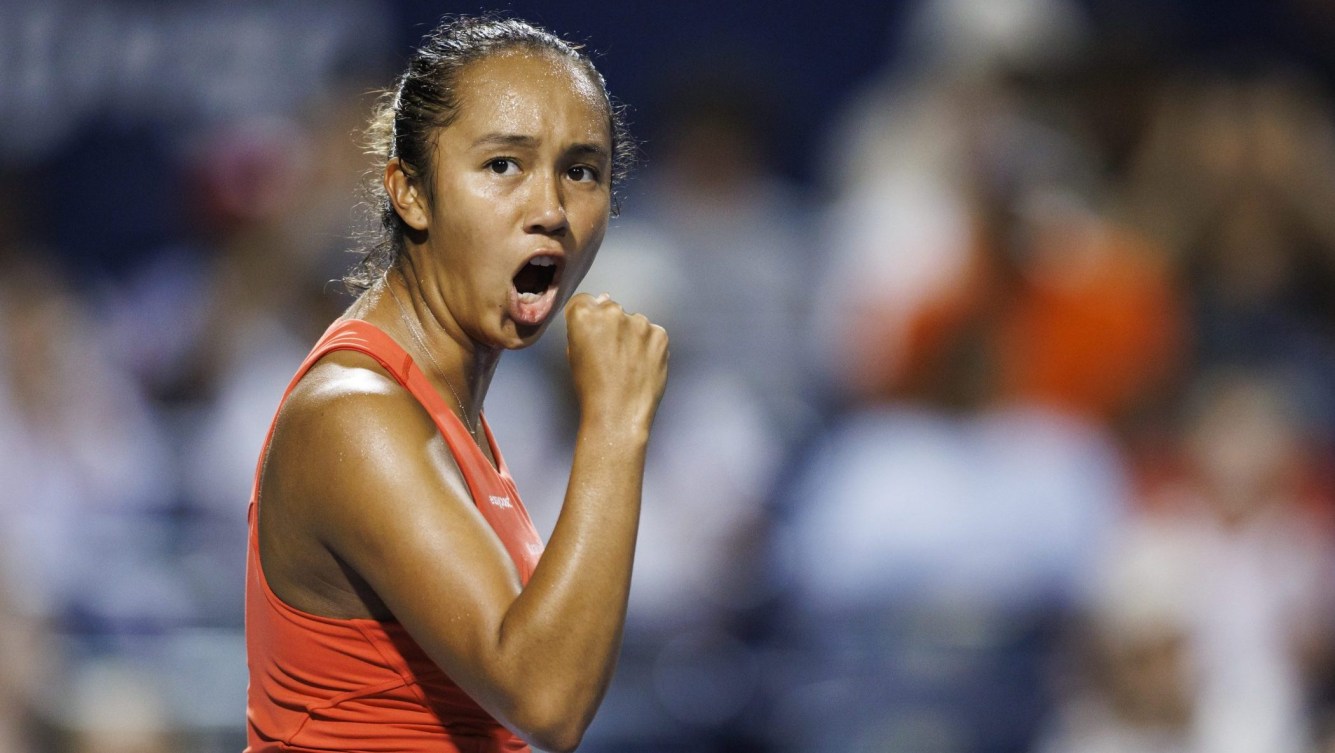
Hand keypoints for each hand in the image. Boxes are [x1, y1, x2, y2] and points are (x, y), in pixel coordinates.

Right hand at [564, 293, 668, 433]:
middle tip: (611, 352)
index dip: (587, 318)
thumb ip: (583, 329)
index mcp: (585, 315)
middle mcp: (613, 312)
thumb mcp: (573, 355)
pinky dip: (648, 346)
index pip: (585, 301)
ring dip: (631, 335)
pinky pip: (652, 334)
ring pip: (634, 322)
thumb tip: (599, 307)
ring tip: (628, 363)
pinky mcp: (660, 335)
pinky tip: (641, 365)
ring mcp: (640, 323)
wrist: (619, 414)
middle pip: (610, 309)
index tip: (591, 333)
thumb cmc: (592, 389)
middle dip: (610, 325)